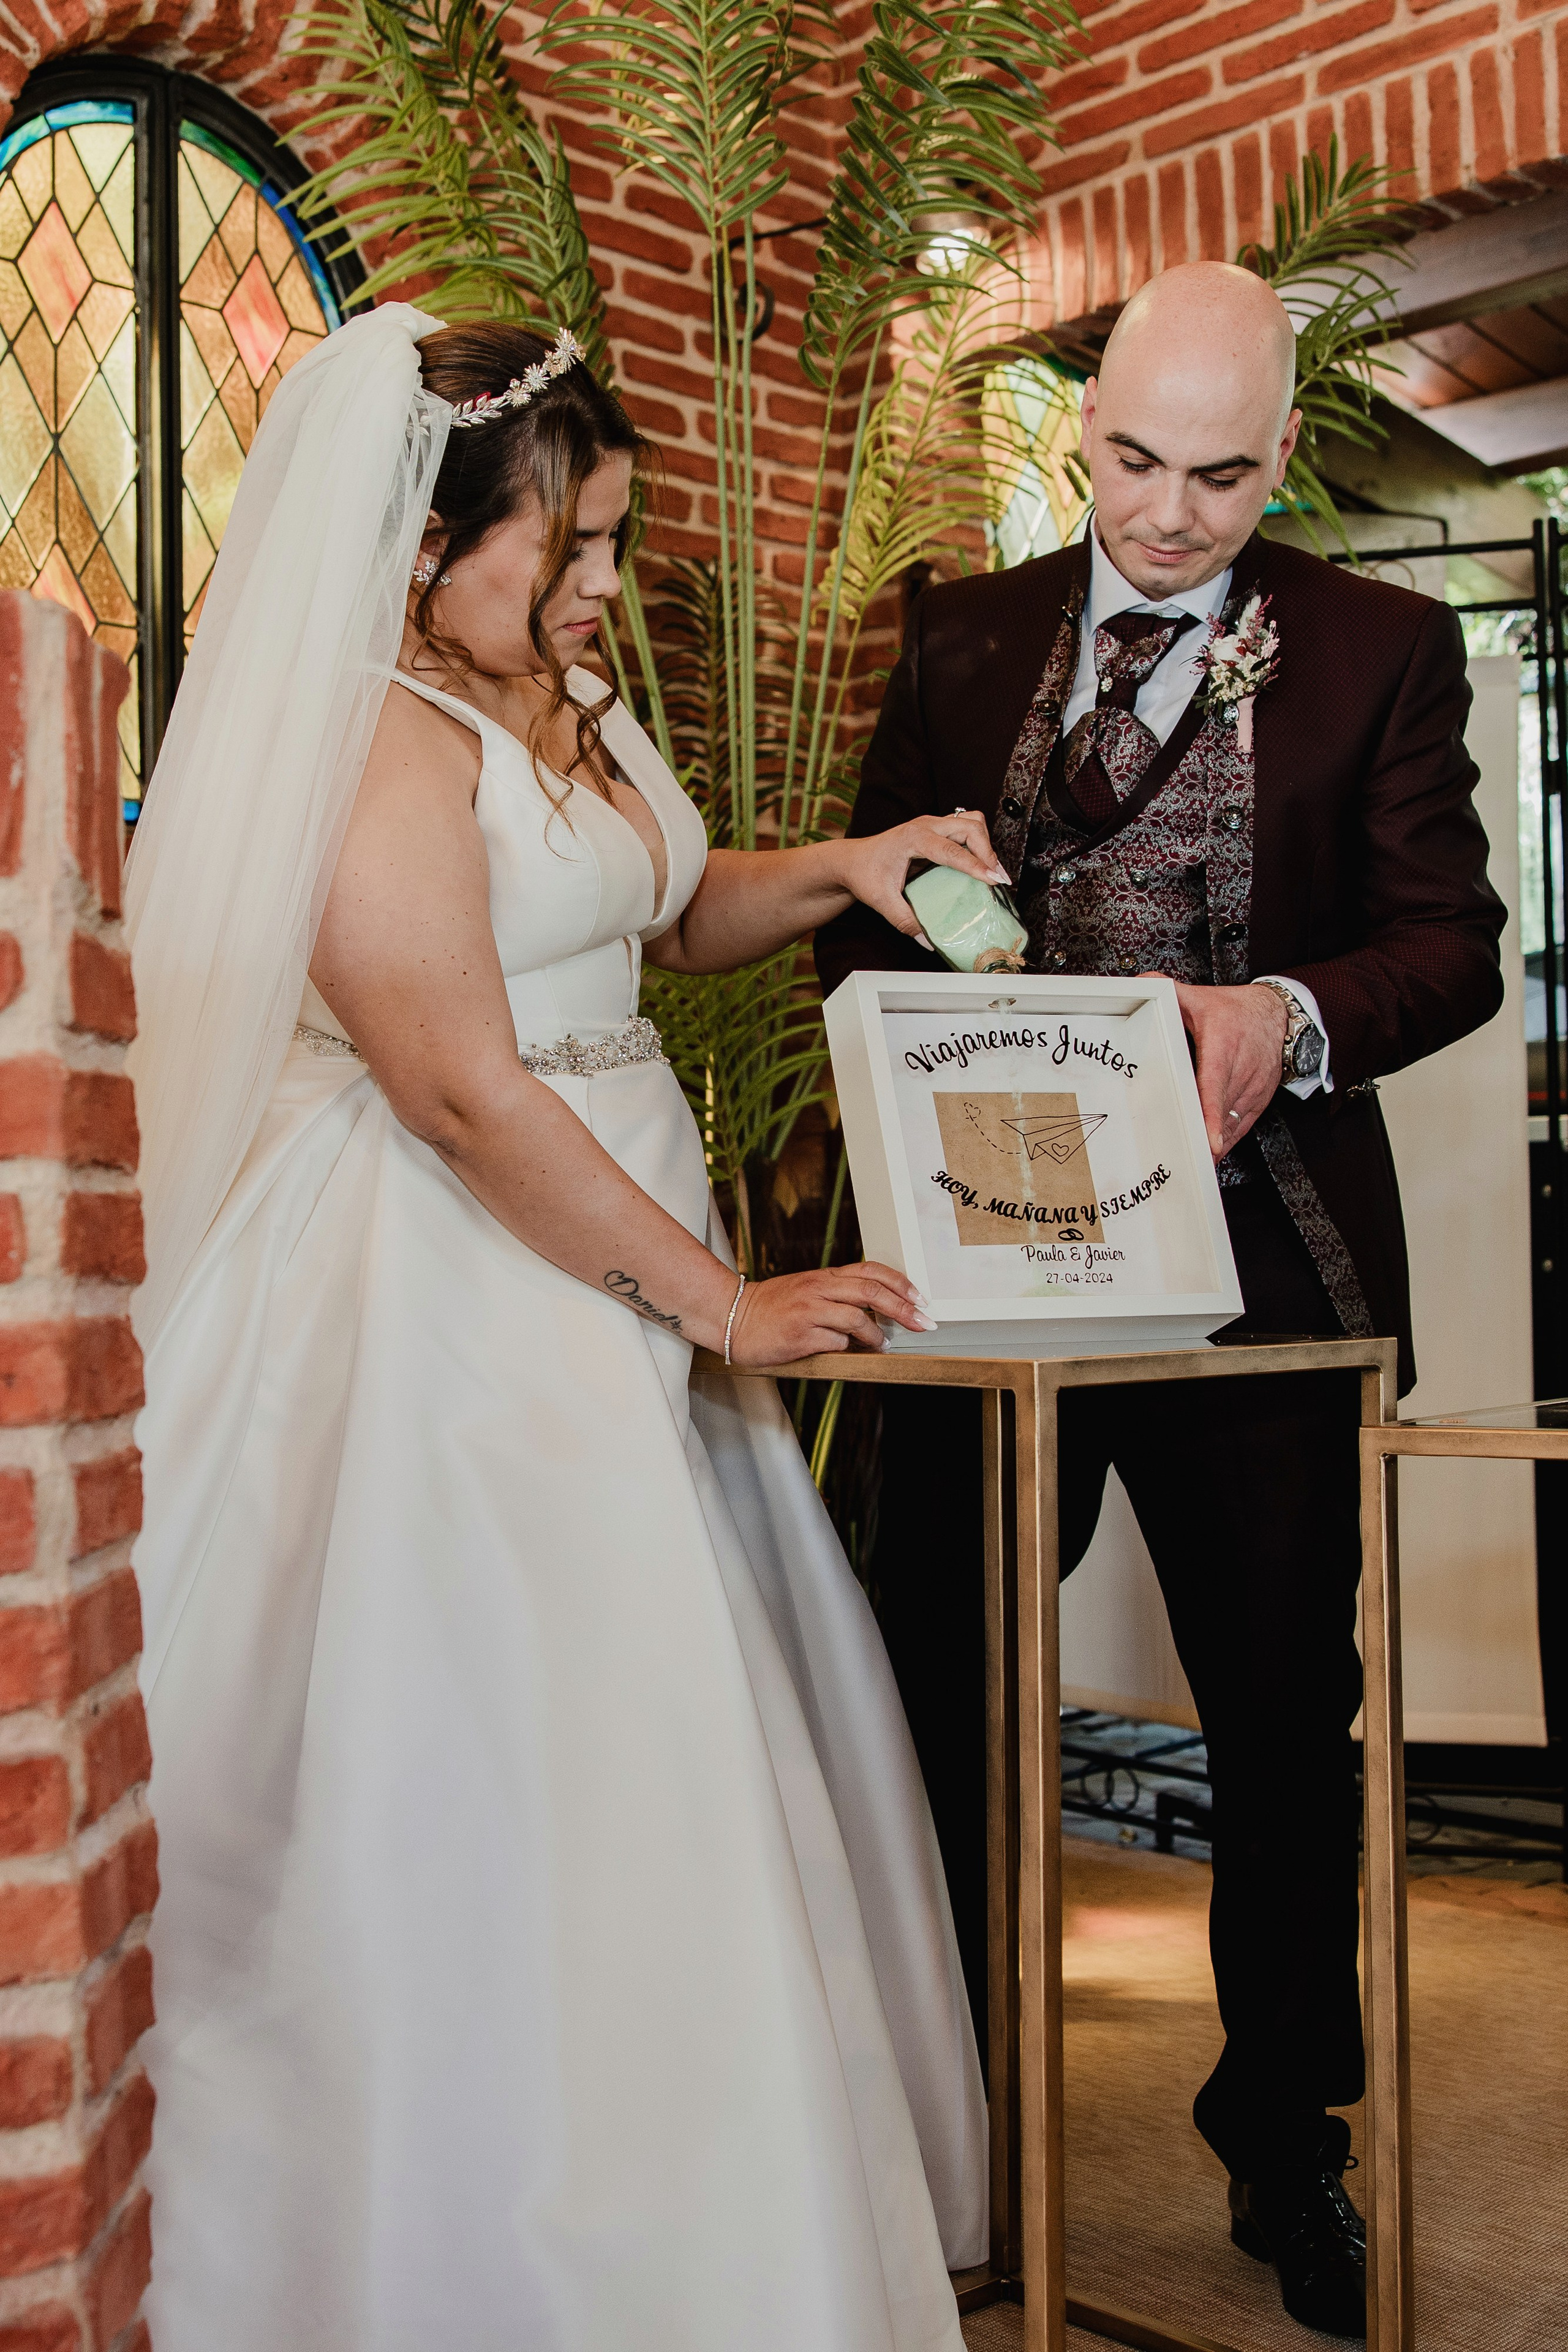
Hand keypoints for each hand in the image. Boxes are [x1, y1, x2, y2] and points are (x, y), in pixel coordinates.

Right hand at [728, 1262, 934, 1365]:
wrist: (733, 1316)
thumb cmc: (771, 1308)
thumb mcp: (807, 1290)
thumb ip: (838, 1296)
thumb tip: (875, 1313)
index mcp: (823, 1277)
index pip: (871, 1271)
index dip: (901, 1283)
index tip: (920, 1298)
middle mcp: (819, 1289)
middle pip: (873, 1292)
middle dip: (904, 1309)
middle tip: (922, 1323)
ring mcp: (809, 1310)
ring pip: (857, 1318)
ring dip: (877, 1335)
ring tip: (883, 1345)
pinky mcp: (800, 1334)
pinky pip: (835, 1341)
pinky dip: (847, 1348)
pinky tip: (848, 1352)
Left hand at [836, 811, 1009, 947]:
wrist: (852, 860)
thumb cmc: (864, 874)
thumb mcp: (882, 901)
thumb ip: (906, 921)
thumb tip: (929, 941)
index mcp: (912, 838)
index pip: (951, 850)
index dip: (975, 865)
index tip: (993, 880)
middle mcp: (925, 825)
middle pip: (970, 826)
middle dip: (988, 851)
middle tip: (998, 878)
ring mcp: (932, 824)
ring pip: (972, 822)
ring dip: (986, 844)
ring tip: (993, 871)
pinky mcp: (937, 828)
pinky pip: (966, 827)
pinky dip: (979, 842)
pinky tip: (980, 863)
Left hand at [1165, 979, 1287, 1158]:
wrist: (1277, 1015)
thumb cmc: (1235, 1010)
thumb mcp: (1200, 997)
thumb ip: (1169, 990)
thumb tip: (1141, 983)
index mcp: (1222, 1046)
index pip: (1215, 1084)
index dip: (1212, 1113)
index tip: (1209, 1138)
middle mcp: (1240, 1070)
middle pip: (1220, 1111)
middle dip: (1204, 1137)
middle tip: (1184, 1163)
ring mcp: (1252, 1088)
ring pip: (1232, 1124)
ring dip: (1213, 1145)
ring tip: (1192, 1166)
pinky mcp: (1259, 1100)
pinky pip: (1242, 1128)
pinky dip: (1226, 1142)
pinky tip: (1209, 1155)